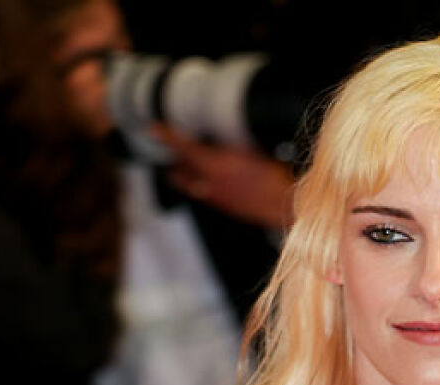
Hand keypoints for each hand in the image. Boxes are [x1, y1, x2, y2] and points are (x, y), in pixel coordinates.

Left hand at [153, 125, 293, 229]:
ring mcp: (217, 196)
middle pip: (182, 168)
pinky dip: (199, 186)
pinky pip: (204, 194)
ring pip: (191, 184)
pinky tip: (204, 184)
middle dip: (173, 157)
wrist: (285, 204)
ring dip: (183, 174)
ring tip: (177, 169)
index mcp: (215, 164)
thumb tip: (223, 124)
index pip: (183, 147)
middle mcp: (211, 182)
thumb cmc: (275, 175)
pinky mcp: (226, 206)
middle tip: (166, 145)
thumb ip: (233, 137)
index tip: (154, 128)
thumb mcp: (253, 146)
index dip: (167, 136)